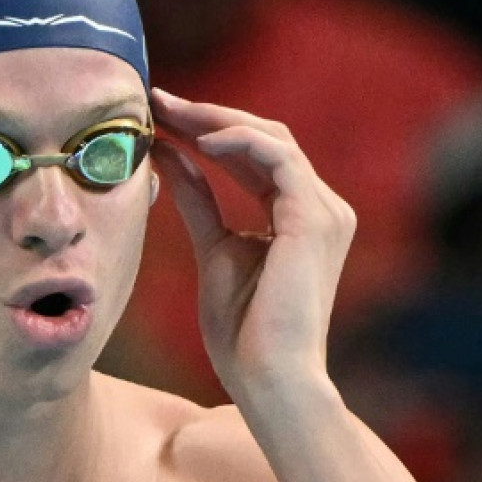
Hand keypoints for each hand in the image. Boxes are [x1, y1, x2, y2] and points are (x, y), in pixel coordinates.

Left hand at [148, 88, 355, 395]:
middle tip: (156, 102)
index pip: (255, 153)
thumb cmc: (244, 332)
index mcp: (300, 214)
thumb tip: (166, 155)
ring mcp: (325, 210)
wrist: (268, 379)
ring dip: (217, 120)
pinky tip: (199, 141)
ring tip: (169, 114)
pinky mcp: (316, 219)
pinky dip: (239, 141)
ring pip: (272, 138)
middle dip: (207, 115)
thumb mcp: (212, 247)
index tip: (158, 115)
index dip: (207, 128)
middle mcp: (321, 206)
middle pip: (264, 136)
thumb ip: (197, 199)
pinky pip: (279, 158)